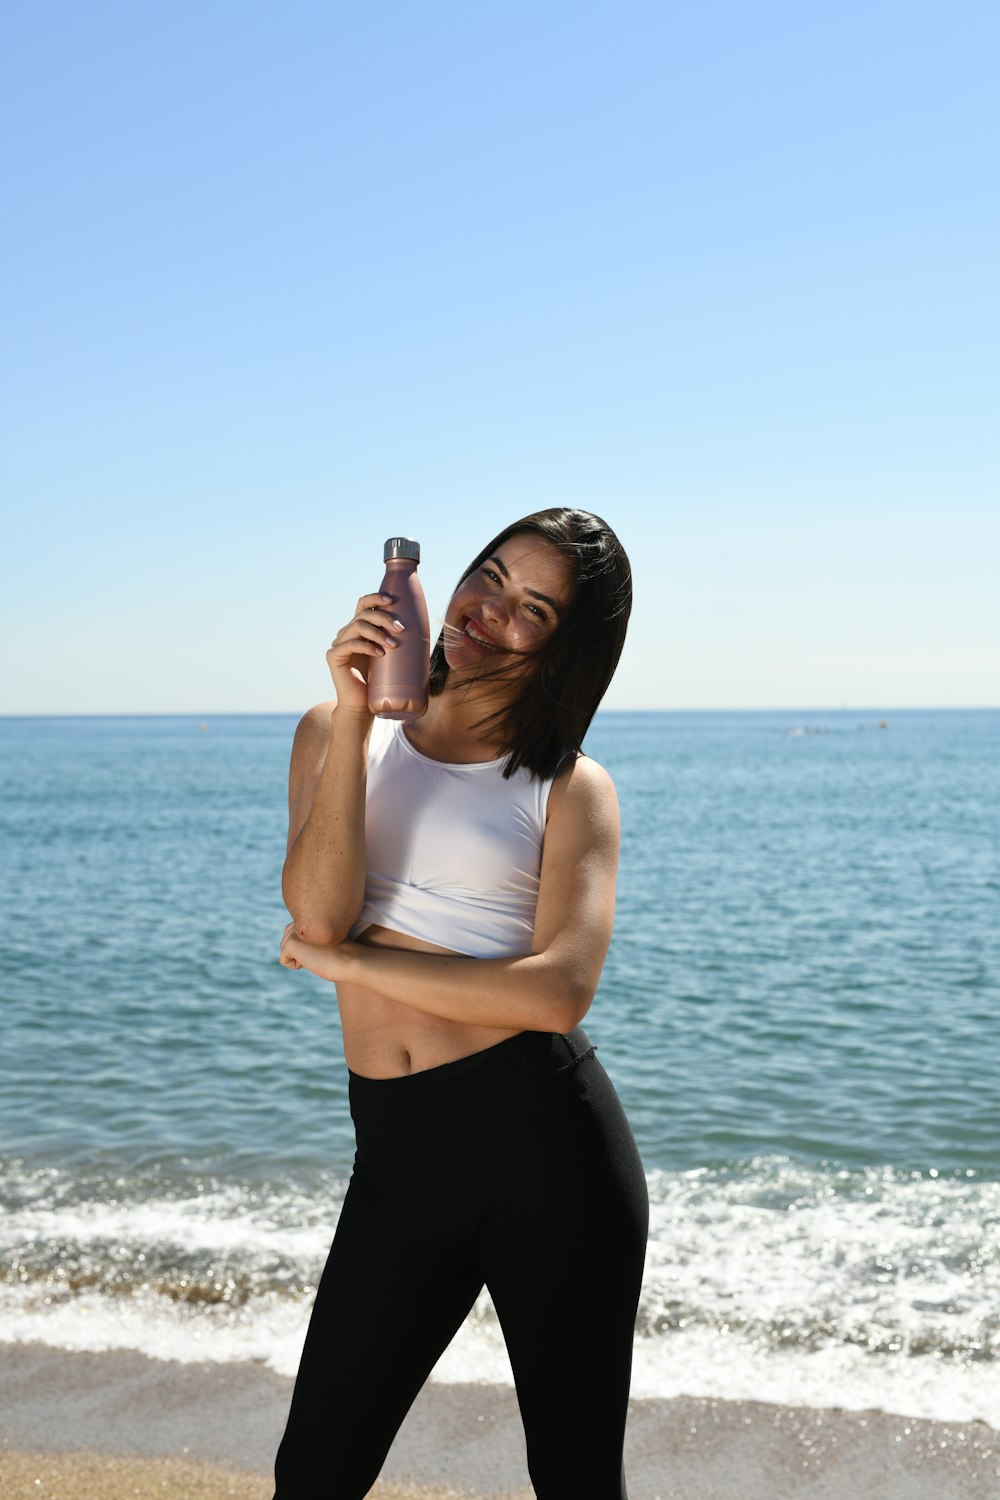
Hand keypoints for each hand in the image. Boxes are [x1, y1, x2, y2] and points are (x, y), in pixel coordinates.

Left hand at [279, 922, 360, 982]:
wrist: (350, 960)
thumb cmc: (343, 954)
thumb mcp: (326, 939)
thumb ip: (312, 933)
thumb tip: (297, 943)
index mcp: (311, 915)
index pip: (295, 930)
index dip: (307, 944)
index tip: (323, 947)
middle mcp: (301, 919)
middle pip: (287, 939)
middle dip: (299, 950)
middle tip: (319, 952)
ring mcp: (295, 930)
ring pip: (285, 949)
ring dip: (299, 957)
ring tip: (317, 954)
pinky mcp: (290, 942)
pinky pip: (284, 960)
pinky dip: (296, 965)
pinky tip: (311, 960)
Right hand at [326, 592, 405, 713]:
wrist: (362, 706)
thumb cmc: (380, 682)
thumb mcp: (391, 656)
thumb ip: (396, 640)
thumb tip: (423, 627)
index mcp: (359, 629)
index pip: (364, 604)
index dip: (376, 598)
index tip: (392, 601)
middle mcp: (346, 633)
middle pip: (364, 613)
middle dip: (384, 617)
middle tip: (401, 629)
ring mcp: (338, 644)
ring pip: (358, 626)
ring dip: (378, 632)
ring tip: (393, 645)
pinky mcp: (333, 656)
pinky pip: (350, 644)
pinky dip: (367, 646)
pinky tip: (380, 653)